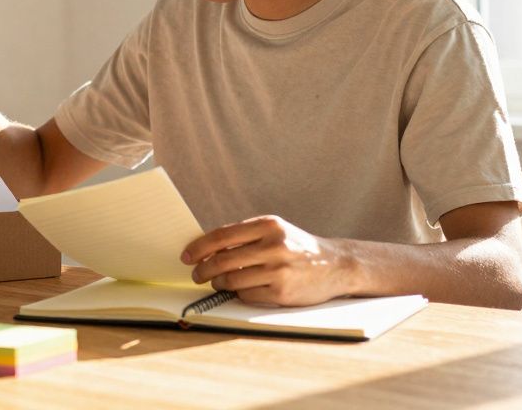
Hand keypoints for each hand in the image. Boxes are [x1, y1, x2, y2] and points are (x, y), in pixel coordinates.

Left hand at [180, 215, 354, 306]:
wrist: (335, 265)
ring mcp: (279, 270)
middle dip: (203, 269)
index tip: (187, 256)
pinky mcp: (282, 292)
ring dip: (219, 283)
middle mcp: (274, 246)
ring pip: (232, 280)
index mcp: (268, 225)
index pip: (222, 236)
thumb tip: (206, 248)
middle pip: (223, 260)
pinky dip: (239, 293)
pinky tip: (242, 289)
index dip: (199, 247)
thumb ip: (245, 235)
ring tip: (218, 282)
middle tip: (196, 274)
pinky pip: (247, 295)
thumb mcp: (275, 231)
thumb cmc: (297, 246)